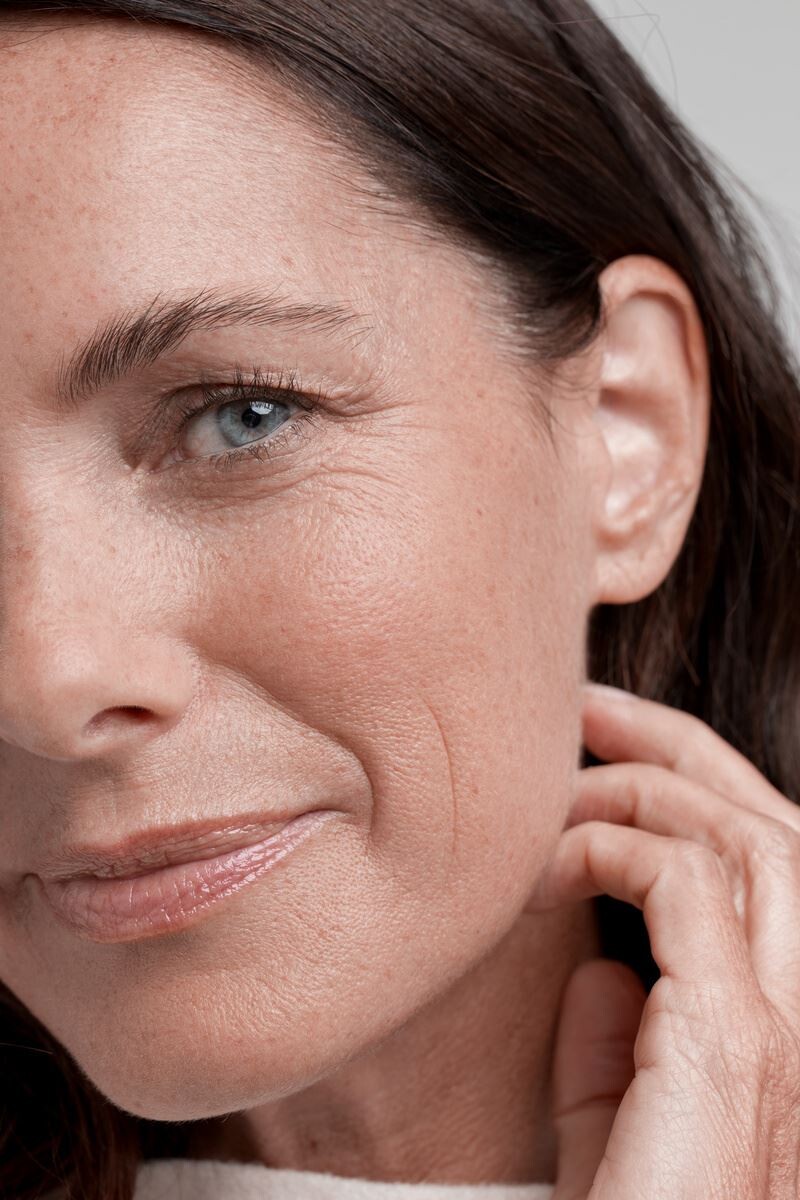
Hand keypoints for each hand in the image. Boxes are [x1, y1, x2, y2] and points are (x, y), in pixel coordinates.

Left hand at [531, 683, 799, 1199]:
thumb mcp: (617, 1131)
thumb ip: (616, 1044)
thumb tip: (599, 965)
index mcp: (787, 1022)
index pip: (771, 857)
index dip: (697, 779)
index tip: (606, 737)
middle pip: (769, 824)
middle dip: (677, 748)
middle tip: (585, 709)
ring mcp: (789, 1027)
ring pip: (748, 837)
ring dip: (644, 790)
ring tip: (561, 785)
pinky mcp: (734, 1042)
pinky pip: (689, 887)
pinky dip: (617, 851)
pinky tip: (550, 869)